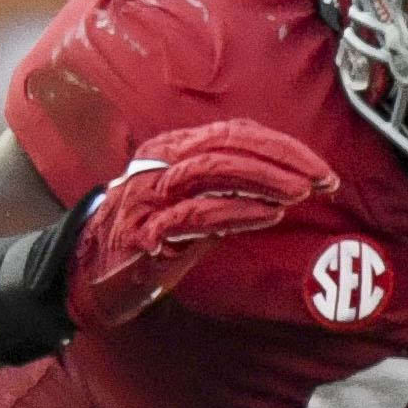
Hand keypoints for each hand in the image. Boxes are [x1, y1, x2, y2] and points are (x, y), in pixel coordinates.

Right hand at [69, 120, 339, 329]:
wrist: (85, 274)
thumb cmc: (146, 238)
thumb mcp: (193, 204)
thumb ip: (230, 189)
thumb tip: (286, 183)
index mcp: (174, 150)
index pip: (236, 133)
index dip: (283, 147)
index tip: (321, 168)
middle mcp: (160, 163)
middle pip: (229, 145)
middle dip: (282, 159)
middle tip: (323, 178)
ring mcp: (150, 196)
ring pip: (213, 170)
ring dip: (264, 179)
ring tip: (302, 191)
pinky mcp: (145, 232)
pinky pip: (196, 214)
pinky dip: (236, 211)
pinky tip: (268, 215)